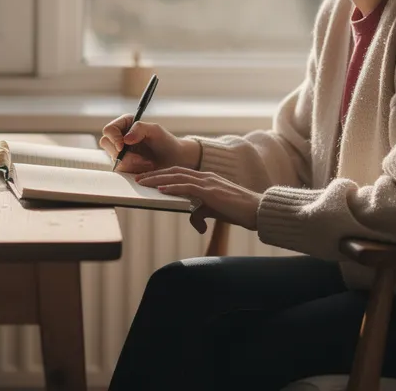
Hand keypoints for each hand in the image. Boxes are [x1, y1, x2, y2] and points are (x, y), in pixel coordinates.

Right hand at [99, 116, 201, 173]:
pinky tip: (146, 168)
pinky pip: (121, 169)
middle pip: (107, 144)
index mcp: (126, 124)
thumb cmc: (166, 142)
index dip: (114, 138)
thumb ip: (140, 128)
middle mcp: (120, 137)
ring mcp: (120, 153)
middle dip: (124, 154)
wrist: (174, 160)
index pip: (109, 129)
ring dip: (132, 163)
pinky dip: (133, 170)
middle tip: (141, 159)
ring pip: (114, 159)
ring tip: (149, 163)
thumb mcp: (155, 130)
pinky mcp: (124, 165)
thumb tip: (125, 139)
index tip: (123, 146)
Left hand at [137, 167, 262, 233]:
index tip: (148, 178)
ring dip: (158, 179)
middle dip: (155, 174)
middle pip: (174, 172)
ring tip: (143, 183)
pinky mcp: (211, 192)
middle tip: (138, 179)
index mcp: (206, 178)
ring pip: (178, 177)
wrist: (257, 210)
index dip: (162, 174)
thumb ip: (203, 214)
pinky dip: (172, 188)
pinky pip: (188, 188)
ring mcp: (208, 182)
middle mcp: (206, 176)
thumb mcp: (216, 211)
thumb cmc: (239, 210)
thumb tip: (196, 223)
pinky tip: (161, 190)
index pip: (179, 173)